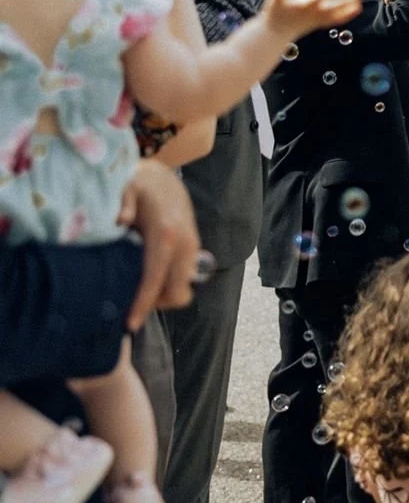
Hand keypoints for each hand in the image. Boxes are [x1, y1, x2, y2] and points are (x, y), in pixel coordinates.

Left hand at [117, 161, 200, 329]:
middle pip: (177, 293)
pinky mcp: (194, 249)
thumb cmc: (139, 186)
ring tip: (139, 289)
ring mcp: (192, 248)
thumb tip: (120, 221)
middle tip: (131, 302)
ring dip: (163, 295)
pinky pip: (183, 278)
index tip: (130, 324)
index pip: (155, 279)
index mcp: (166, 235)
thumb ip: (124, 204)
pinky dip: (168, 285)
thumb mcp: (127, 189)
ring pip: (183, 289)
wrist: (163, 179)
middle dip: (155, 304)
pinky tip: (149, 277)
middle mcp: (184, 245)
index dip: (143, 304)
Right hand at [263, 0, 362, 38]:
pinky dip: (346, 15)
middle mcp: (312, 14)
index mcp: (302, 7)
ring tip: (360, 3)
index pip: (315, 0)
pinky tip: (357, 9)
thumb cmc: (276, 13)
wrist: (277, 32)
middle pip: (331, 8)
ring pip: (335, 15)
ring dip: (348, 9)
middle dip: (344, 2)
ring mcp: (316, 20)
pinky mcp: (319, 23)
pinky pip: (335, 20)